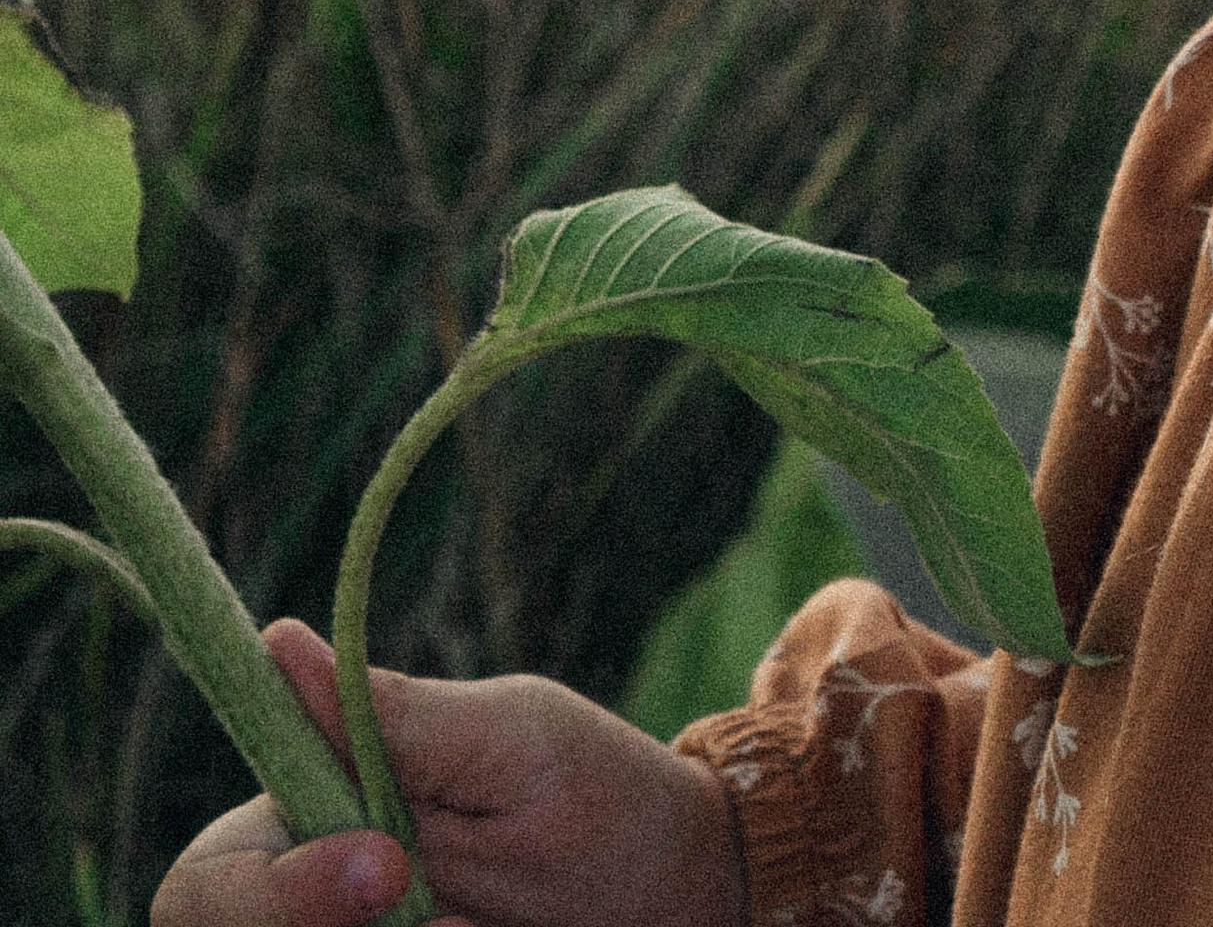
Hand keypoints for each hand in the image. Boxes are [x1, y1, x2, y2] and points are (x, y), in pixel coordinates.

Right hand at [150, 617, 748, 926]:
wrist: (683, 895)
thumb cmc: (598, 798)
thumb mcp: (510, 744)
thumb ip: (393, 719)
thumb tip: (277, 640)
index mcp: (307, 822)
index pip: (204, 887)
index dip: (272, 895)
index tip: (388, 867)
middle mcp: (306, 906)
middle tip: (461, 922)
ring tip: (492, 925)